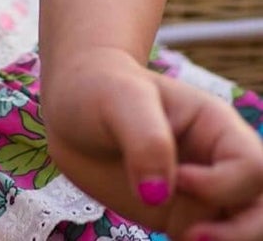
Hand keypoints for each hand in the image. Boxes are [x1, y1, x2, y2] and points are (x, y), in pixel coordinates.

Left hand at [43, 47, 262, 240]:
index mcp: (217, 126)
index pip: (252, 167)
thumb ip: (144, 140)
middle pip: (262, 209)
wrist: (70, 111)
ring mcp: (203, 196)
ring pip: (244, 232)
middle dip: (240, 232)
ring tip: (179, 240)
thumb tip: (158, 195)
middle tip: (188, 237)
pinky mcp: (182, 219)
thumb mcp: (118, 98)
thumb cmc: (98, 88)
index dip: (221, 184)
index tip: (177, 180)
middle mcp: (218, 164)